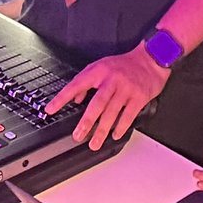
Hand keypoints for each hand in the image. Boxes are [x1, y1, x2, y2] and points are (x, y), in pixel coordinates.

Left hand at [47, 45, 168, 149]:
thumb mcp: (101, 66)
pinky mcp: (139, 97)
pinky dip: (121, 127)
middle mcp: (112, 80)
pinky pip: (128, 115)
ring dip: (102, 130)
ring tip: (95, 142)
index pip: (76, 85)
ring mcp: (126, 89)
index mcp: (99, 71)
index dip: (62, 98)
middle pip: (97, 104)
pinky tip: (115, 135)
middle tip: (78, 135)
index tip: (51, 109)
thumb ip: (86, 81)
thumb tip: (75, 98)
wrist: (151, 59)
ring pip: (112, 112)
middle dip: (86, 122)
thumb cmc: (125, 65)